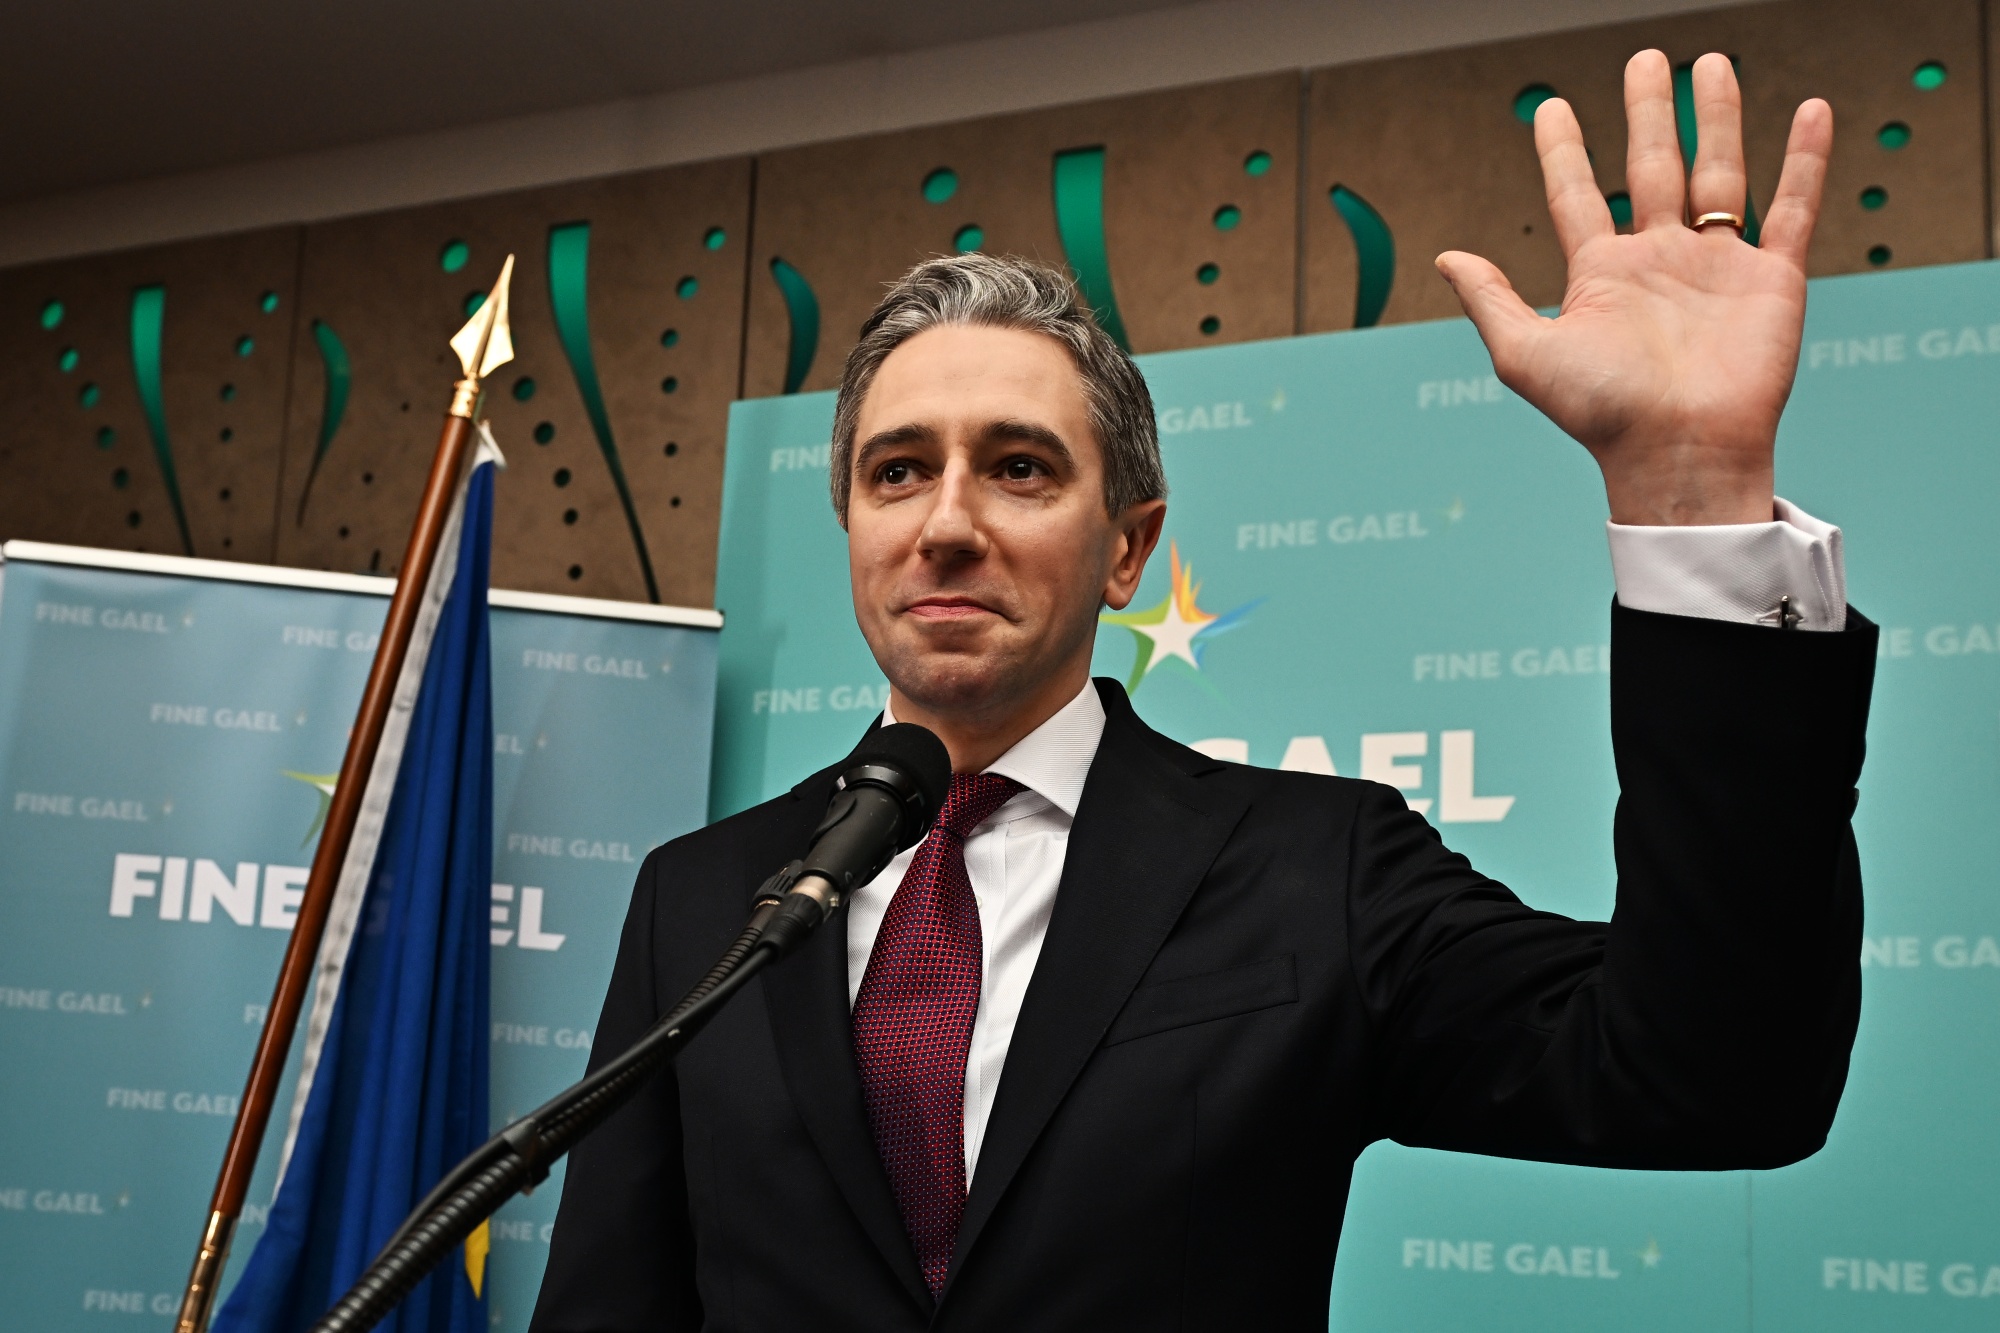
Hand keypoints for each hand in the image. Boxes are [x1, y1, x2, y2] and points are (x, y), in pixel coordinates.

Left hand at [1436, 51, 1830, 525]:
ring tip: (1709, 63)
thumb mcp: (1526, 353)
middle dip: (1649, 113)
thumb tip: (1446, 256)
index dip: (1561, 151)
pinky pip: (1792, 207)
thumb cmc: (1602, 414)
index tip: (1550, 109)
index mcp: (1601, 276)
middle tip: (1644, 60)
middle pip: (1651, 167)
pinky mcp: (1771, 278)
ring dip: (1716, 117)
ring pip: (1719, 173)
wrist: (1678, 452)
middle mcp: (1658, 262)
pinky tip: (1808, 111)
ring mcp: (1716, 266)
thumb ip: (1491, 299)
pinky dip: (1804, 160)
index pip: (1575, 196)